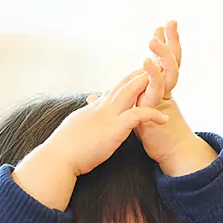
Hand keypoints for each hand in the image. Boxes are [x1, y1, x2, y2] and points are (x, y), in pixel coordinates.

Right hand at [12, 72, 167, 209]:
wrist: (58, 158)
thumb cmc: (63, 149)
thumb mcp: (75, 129)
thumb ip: (84, 122)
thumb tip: (83, 121)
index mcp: (93, 109)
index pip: (111, 91)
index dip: (125, 82)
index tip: (136, 75)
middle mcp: (101, 108)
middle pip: (122, 85)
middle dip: (138, 74)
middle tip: (154, 64)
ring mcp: (108, 117)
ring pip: (129, 93)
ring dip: (146, 83)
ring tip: (162, 77)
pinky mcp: (114, 129)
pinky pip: (137, 116)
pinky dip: (151, 114)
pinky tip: (164, 118)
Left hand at [88, 21, 214, 175]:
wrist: (169, 152)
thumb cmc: (153, 135)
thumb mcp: (124, 116)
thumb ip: (110, 103)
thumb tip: (93, 98)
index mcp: (155, 89)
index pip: (159, 61)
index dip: (159, 46)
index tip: (159, 28)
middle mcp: (163, 90)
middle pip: (169, 60)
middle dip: (171, 41)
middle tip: (172, 22)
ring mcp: (163, 98)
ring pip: (168, 70)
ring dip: (164, 52)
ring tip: (159, 36)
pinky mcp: (160, 107)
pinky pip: (159, 87)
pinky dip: (154, 74)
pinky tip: (148, 62)